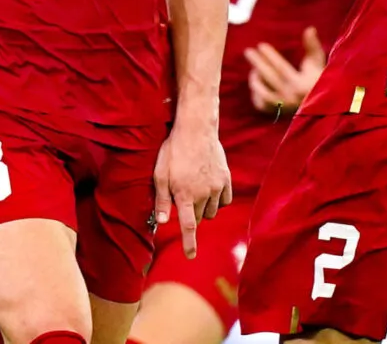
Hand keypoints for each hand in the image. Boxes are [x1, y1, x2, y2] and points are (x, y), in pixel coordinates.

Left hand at [153, 121, 231, 259]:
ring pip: (212, 211)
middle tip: (183, 198)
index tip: (190, 256)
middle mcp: (203, 194)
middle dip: (191, 215)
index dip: (189, 243)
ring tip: (195, 191)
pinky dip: (217, 200)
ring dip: (204, 208)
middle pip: (199, 219)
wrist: (196, 129)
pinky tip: (209, 189)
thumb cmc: (173, 151)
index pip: (188, 226)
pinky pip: (225, 200)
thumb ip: (161, 199)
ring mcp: (217, 187)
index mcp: (184, 195)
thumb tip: (161, 222)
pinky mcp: (226, 179)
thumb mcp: (159, 173)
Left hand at [245, 26, 326, 116]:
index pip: (281, 68)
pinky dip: (256, 95)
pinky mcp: (278, 113)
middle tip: (248, 51)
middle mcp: (290, 96)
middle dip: (257, 63)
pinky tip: (255, 85)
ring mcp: (282, 106)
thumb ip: (312, 46)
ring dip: (255, 79)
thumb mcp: (317, 62)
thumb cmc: (320, 79)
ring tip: (253, 69)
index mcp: (300, 83)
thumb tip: (309, 29)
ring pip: (262, 93)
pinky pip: (261, 105)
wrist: (323, 105)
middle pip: (269, 78)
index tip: (260, 45)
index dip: (270, 56)